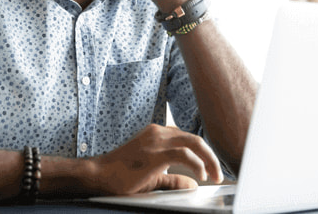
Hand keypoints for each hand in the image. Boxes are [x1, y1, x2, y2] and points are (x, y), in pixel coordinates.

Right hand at [89, 124, 223, 194]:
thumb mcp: (152, 177)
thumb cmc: (120, 175)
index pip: (187, 138)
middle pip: (194, 139)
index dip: (203, 153)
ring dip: (209, 160)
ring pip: (194, 143)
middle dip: (211, 156)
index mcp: (156, 134)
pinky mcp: (155, 153)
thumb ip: (173, 178)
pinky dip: (197, 164)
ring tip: (215, 175)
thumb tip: (192, 184)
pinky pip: (185, 155)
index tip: (211, 167)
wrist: (98, 175)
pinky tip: (202, 175)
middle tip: (218, 173)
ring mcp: (156, 141)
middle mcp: (158, 132)